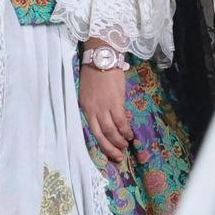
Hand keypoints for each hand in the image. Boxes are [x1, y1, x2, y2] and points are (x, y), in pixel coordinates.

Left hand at [79, 49, 134, 163]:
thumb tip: (109, 117)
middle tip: (119, 157)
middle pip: (100, 135)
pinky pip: (121, 121)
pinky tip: (130, 135)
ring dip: (119, 141)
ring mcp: (103, 106)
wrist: (102, 57)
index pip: (91, 130)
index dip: (100, 143)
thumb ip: (97, 105)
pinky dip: (125, 130)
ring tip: (125, 146)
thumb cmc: (96, 72)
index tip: (107, 151)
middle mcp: (92, 110)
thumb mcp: (90, 91)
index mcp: (84, 107)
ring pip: (110, 130)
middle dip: (110, 148)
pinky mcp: (115, 102)